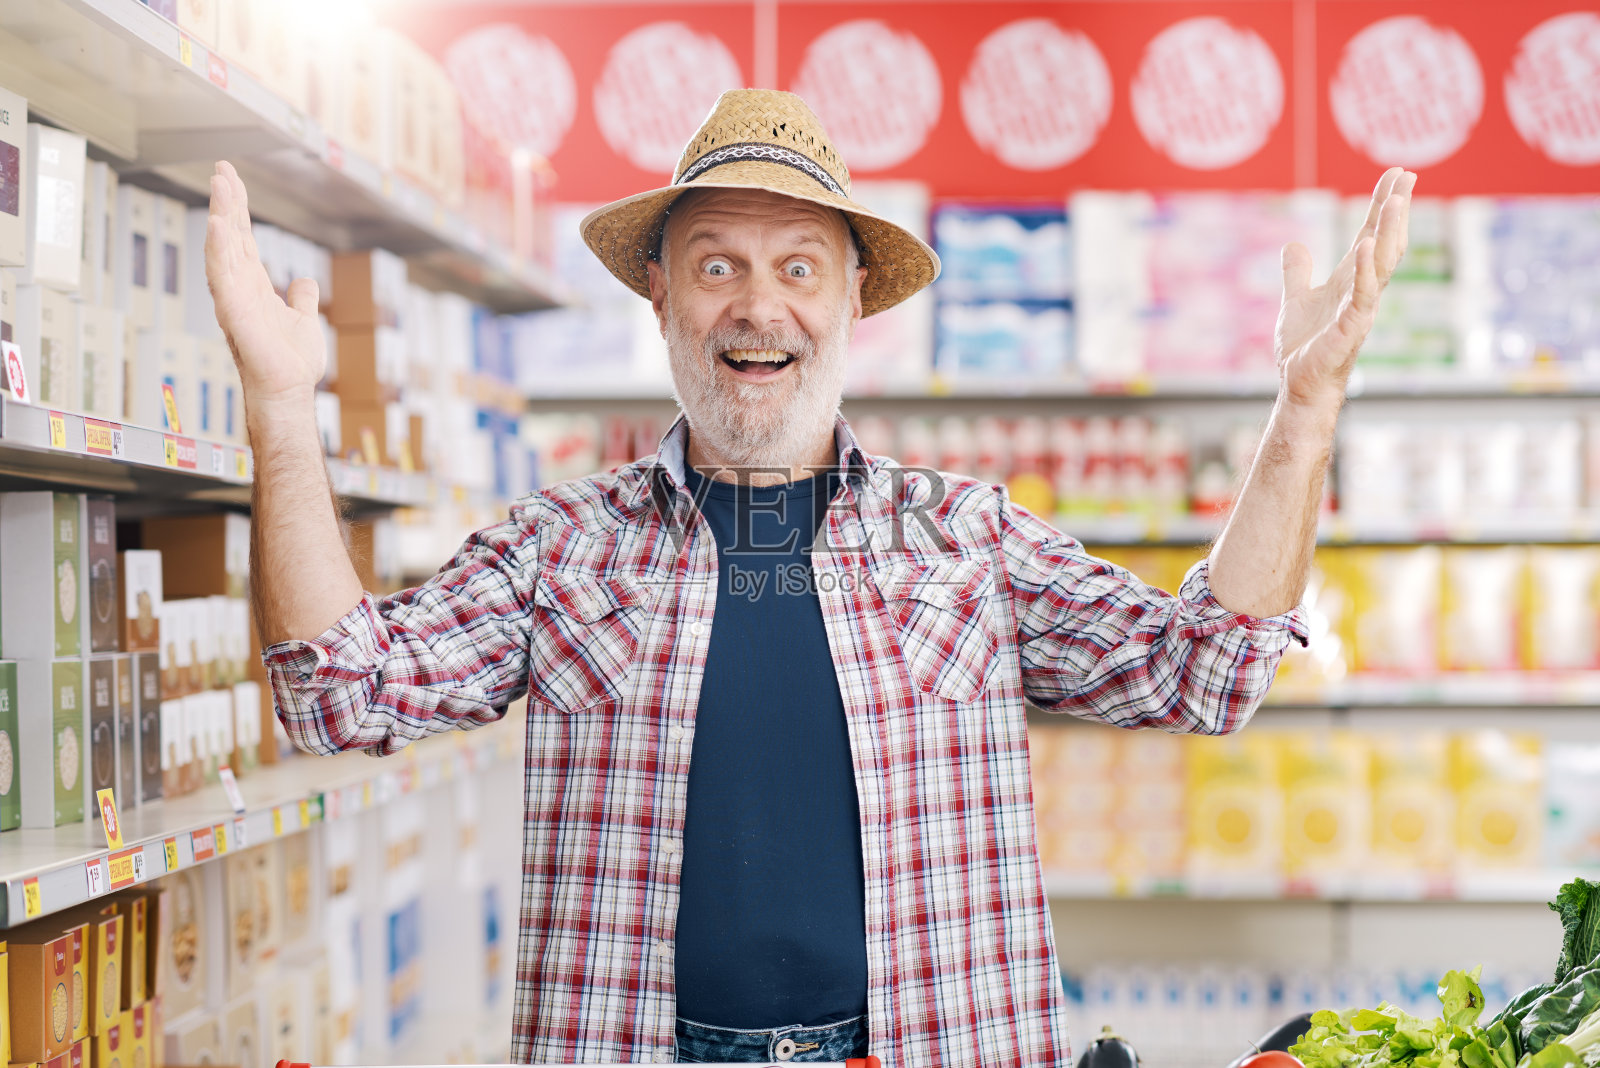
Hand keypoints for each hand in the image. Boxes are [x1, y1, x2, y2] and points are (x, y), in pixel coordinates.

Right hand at [205, 161, 325, 403]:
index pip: (243, 237)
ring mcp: (234, 299)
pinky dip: (219, 250)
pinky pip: (222, 277)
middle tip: (222, 168)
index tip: (230, 176)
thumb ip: (302, 299)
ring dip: (221, 216)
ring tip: (219, 184)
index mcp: (254, 285)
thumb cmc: (292, 363)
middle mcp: (240, 287)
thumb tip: (305, 282)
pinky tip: (218, 225)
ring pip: (224, 249)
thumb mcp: (304, 320)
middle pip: (231, 236)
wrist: (289, 391)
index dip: (238, 207)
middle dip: (227, 201)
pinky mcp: (234, 313)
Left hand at [1275, 167, 1415, 410]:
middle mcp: (1362, 289)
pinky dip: (1363, 270)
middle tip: (1407, 175)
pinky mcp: (1350, 328)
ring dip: (1388, 231)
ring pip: (1381, 264)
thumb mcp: (1295, 300)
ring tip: (1395, 200)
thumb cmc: (1304, 348)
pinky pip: (1361, 295)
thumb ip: (1297, 272)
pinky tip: (1364, 244)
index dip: (1382, 205)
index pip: (1371, 234)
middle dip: (1395, 209)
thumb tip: (1294, 244)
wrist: (1300, 386)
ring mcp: (1360, 308)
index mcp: (1350, 280)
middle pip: (1385, 242)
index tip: (1398, 174)